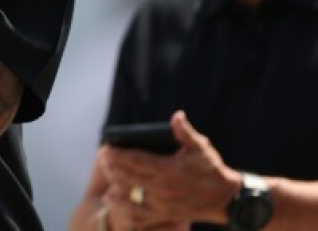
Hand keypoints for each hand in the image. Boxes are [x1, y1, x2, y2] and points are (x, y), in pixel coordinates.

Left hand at [99, 111, 239, 227]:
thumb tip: (177, 116)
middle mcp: (163, 187)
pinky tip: (110, 199)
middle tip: (101, 157)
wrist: (228, 200)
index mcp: (169, 169)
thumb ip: (186, 133)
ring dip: (115, 183)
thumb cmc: (213, 170)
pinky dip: (123, 206)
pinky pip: (140, 213)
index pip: (137, 160)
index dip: (118, 155)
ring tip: (105, 173)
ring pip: (132, 193)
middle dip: (112, 166)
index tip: (104, 148)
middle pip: (130, 176)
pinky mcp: (165, 214)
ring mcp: (163, 203)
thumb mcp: (202, 148)